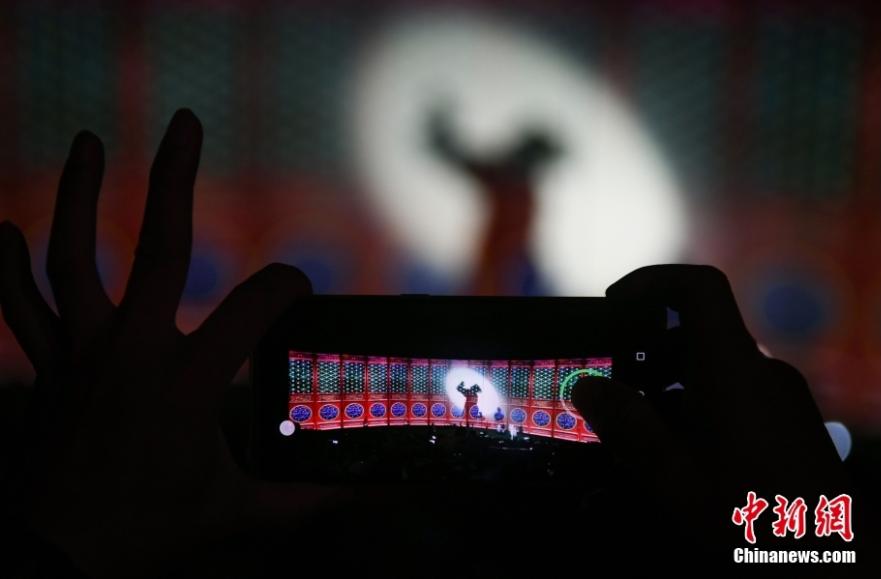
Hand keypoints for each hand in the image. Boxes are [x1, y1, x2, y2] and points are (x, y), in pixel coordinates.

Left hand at [0, 110, 331, 576]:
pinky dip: (9, 268)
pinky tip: (4, 231)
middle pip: (158, 247)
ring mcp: (83, 352)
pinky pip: (22, 306)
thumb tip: (366, 490)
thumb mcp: (236, 511)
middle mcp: (133, 350)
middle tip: (183, 123)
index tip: (298, 288)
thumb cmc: (147, 527)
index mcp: (188, 381)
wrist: (53, 554)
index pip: (253, 308)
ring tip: (86, 144)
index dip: (285, 286)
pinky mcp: (50, 365)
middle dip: (174, 180)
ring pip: (73, 258)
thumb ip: (303, 495)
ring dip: (77, 196)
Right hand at [572, 266, 846, 553]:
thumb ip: (624, 424)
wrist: (836, 559)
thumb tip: (584, 385)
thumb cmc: (753, 514)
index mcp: (732, 367)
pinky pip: (735, 391)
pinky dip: (698, 403)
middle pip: (697, 332)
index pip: (697, 286)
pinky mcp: (789, 421)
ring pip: (714, 365)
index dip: (651, 281)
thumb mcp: (672, 474)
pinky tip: (682, 451)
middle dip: (647, 351)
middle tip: (613, 389)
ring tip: (642, 428)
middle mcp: (761, 369)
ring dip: (670, 382)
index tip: (613, 305)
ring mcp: (780, 395)